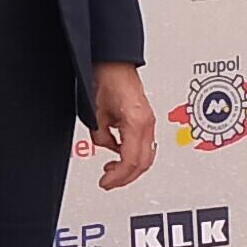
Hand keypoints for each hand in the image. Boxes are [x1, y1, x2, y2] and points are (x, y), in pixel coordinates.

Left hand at [87, 63, 157, 189]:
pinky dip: (132, 155)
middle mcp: (147, 124)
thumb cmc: (107, 79)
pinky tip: (119, 153)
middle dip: (125, 177)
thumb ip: (101, 136)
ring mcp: (149, 122)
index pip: (131, 161)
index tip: (105, 183)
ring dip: (130, 167)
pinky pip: (144, 145)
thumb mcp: (96, 113)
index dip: (118, 177)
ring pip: (146, 156)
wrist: (115, 63)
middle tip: (108, 182)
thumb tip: (105, 146)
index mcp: (137, 123)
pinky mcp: (146, 119)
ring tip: (112, 170)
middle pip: (142, 163)